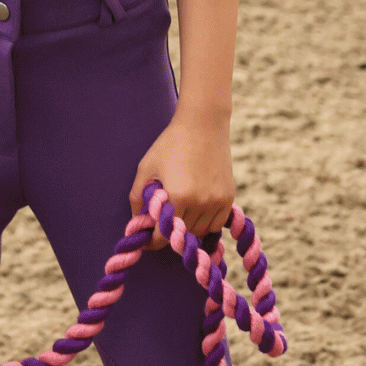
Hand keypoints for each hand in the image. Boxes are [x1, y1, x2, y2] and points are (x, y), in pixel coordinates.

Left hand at [129, 107, 233, 250]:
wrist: (203, 124)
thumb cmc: (170, 144)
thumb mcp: (146, 167)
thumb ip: (137, 197)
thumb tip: (136, 222)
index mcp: (178, 197)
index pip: (164, 236)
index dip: (153, 241)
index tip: (146, 240)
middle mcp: (201, 203)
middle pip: (182, 235)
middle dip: (169, 232)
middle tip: (160, 221)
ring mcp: (217, 201)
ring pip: (200, 232)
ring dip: (187, 229)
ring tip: (178, 212)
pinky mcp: (228, 198)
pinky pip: (216, 224)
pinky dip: (204, 223)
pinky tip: (195, 210)